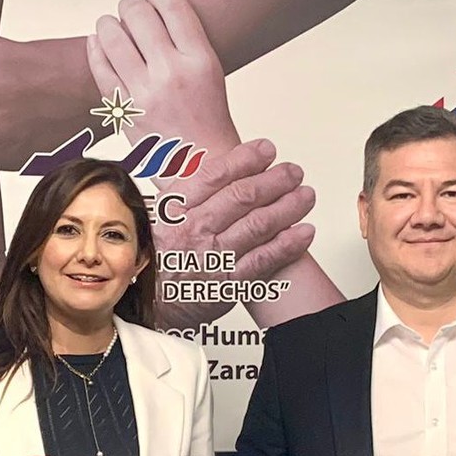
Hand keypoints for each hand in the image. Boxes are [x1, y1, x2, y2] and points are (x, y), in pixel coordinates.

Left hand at [88, 0, 238, 153]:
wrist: (202, 166)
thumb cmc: (207, 122)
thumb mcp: (211, 73)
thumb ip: (185, 42)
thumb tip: (154, 12)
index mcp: (199, 60)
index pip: (171, 5)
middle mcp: (171, 73)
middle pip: (138, 14)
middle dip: (131, 6)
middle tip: (131, 10)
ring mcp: (144, 92)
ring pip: (113, 36)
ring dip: (109, 24)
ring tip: (112, 26)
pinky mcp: (124, 109)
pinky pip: (100, 67)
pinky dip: (96, 49)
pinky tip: (98, 44)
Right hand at [150, 139, 316, 328]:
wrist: (150, 305)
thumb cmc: (158, 259)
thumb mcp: (157, 218)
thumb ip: (184, 191)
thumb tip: (203, 162)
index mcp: (177, 210)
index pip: (214, 175)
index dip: (245, 159)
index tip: (266, 149)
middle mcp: (195, 231)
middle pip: (243, 197)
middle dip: (275, 180)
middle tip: (294, 172)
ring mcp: (213, 257)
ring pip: (259, 225)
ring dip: (288, 207)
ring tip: (306, 196)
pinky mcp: (228, 284)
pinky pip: (264, 260)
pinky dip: (288, 245)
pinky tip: (304, 232)